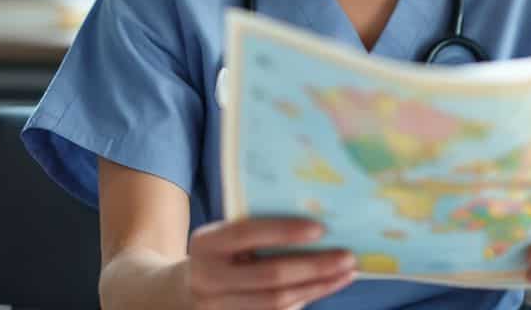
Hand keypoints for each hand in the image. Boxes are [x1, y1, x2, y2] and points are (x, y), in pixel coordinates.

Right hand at [185, 217, 355, 308]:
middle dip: (313, 267)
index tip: (321, 228)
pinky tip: (327, 287)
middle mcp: (207, 277)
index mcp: (206, 243)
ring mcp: (218, 307)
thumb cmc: (218, 255)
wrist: (182, 293)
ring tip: (346, 273)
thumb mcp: (223, 237)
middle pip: (269, 275)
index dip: (284, 231)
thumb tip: (315, 228)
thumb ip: (256, 232)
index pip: (247, 233)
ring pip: (277, 302)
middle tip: (348, 256)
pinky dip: (305, 300)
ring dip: (317, 288)